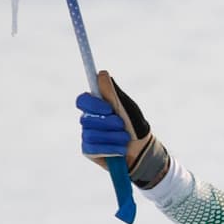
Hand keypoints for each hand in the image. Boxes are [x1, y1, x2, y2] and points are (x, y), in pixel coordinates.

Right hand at [76, 71, 168, 187]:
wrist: (141, 149)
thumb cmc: (134, 125)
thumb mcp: (126, 108)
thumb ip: (112, 93)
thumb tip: (101, 73)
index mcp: (96, 106)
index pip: (82, 100)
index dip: (93, 104)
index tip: (108, 108)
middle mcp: (89, 119)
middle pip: (86, 118)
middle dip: (108, 123)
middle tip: (122, 125)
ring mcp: (87, 134)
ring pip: (90, 134)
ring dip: (112, 137)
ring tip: (125, 138)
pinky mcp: (88, 150)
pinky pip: (92, 148)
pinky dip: (110, 149)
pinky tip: (120, 150)